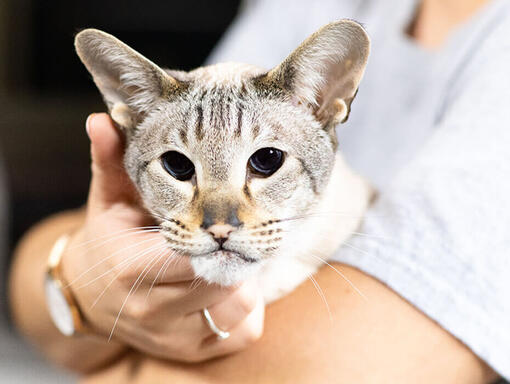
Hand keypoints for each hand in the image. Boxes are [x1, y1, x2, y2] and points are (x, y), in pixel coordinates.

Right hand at [61, 113, 263, 361]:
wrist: (96, 295)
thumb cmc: (111, 240)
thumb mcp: (109, 198)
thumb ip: (110, 160)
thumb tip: (103, 119)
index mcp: (131, 266)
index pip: (190, 252)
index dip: (216, 232)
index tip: (227, 214)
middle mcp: (151, 309)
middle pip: (220, 279)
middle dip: (235, 252)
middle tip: (237, 230)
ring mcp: (174, 337)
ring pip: (237, 307)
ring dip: (245, 278)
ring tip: (230, 257)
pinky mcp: (193, 353)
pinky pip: (242, 332)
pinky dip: (246, 308)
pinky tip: (229, 287)